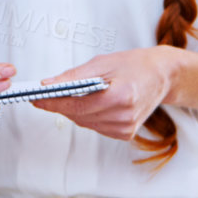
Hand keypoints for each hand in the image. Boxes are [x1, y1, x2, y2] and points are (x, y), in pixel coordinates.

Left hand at [32, 48, 180, 140]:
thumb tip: (49, 84)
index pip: (77, 104)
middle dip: (59, 105)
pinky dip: (87, 116)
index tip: (35, 97)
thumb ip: (75, 75)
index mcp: (121, 96)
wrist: (162, 76)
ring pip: (85, 122)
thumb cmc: (135, 64)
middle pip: (79, 115)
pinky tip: (88, 104)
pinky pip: (95, 126)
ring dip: (72, 110)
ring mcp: (126, 128)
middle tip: (42, 95)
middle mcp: (124, 116)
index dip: (53, 102)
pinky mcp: (126, 134)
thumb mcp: (103, 62)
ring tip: (64, 96)